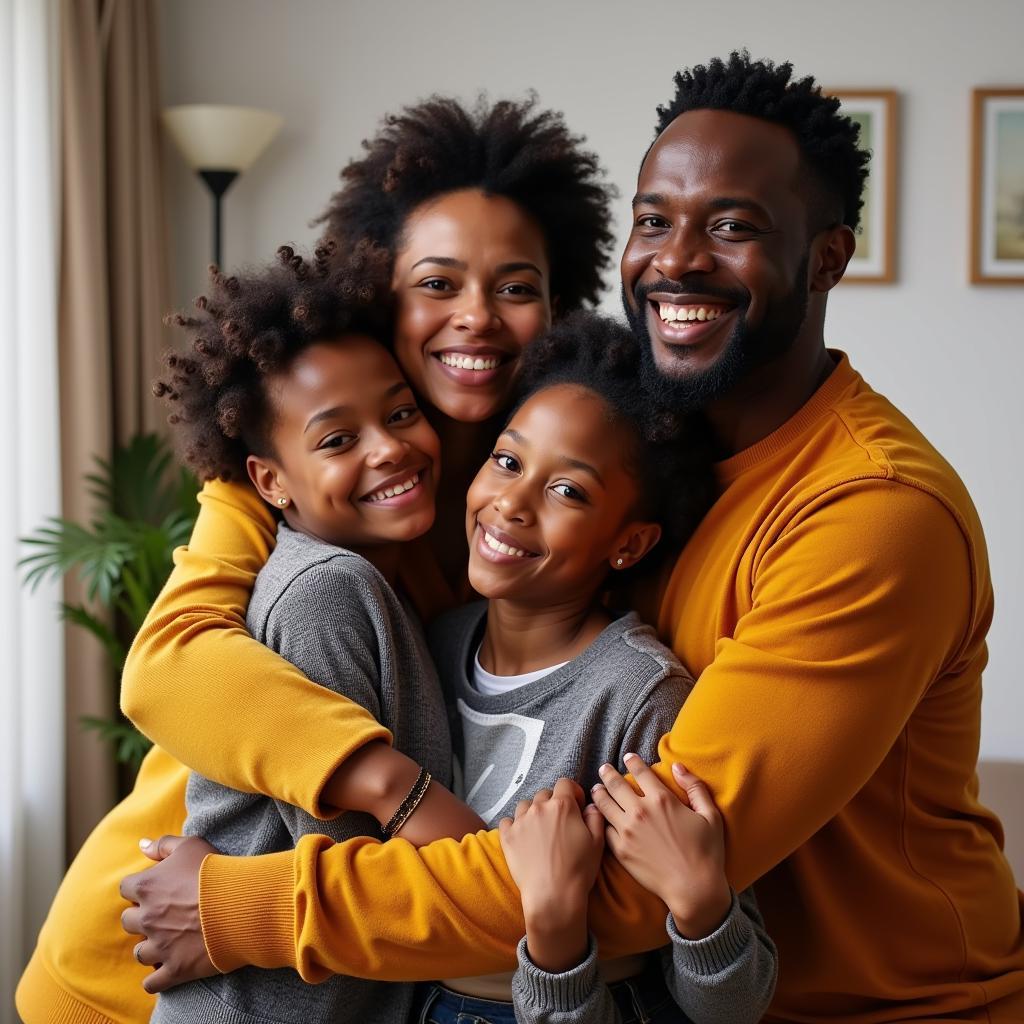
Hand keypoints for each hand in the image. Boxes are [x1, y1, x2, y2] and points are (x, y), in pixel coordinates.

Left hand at [120, 835, 218, 992]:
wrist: (243, 903)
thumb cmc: (217, 870)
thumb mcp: (191, 845)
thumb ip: (163, 844)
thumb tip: (141, 844)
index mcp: (147, 887)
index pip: (126, 888)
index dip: (140, 888)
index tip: (156, 888)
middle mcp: (147, 918)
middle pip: (128, 921)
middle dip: (142, 917)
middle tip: (163, 913)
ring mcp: (159, 947)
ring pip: (139, 952)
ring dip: (150, 947)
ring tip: (168, 940)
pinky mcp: (175, 969)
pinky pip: (152, 983)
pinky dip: (156, 978)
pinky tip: (167, 968)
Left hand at [498, 778, 603, 971]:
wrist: (552, 896)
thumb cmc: (578, 870)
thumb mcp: (597, 843)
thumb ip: (595, 817)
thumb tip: (590, 805)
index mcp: (562, 805)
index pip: (565, 783)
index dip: (572, 792)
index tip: (576, 805)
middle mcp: (539, 808)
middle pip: (544, 794)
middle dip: (553, 803)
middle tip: (559, 822)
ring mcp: (520, 821)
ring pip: (525, 805)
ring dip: (533, 812)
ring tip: (540, 830)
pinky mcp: (507, 837)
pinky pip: (507, 821)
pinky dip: (514, 825)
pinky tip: (523, 837)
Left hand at [592, 756, 731, 939]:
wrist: (693, 889)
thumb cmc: (706, 853)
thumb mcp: (710, 815)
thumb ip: (694, 787)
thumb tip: (678, 766)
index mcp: (662, 799)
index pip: (641, 772)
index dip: (633, 762)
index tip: (627, 757)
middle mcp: (640, 811)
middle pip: (616, 785)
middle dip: (607, 773)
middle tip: (603, 768)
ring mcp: (627, 831)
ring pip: (604, 804)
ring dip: (598, 793)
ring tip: (595, 788)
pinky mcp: (620, 850)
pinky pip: (604, 829)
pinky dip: (599, 820)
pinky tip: (598, 817)